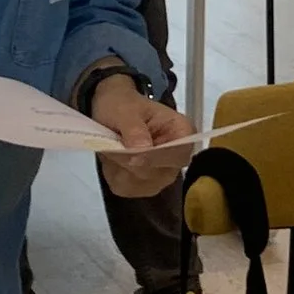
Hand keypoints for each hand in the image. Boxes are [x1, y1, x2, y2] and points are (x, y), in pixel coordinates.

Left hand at [92, 74, 190, 195]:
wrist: (112, 111)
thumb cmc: (123, 105)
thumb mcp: (125, 110)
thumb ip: (134, 129)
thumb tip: (143, 150)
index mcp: (182, 132)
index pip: (178, 155)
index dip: (155, 159)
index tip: (132, 156)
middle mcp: (177, 158)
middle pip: (159, 174)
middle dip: (130, 164)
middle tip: (111, 147)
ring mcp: (162, 174)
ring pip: (140, 184)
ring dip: (119, 170)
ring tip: (112, 150)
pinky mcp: (145, 185)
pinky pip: (127, 188)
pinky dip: (114, 175)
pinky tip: (112, 160)